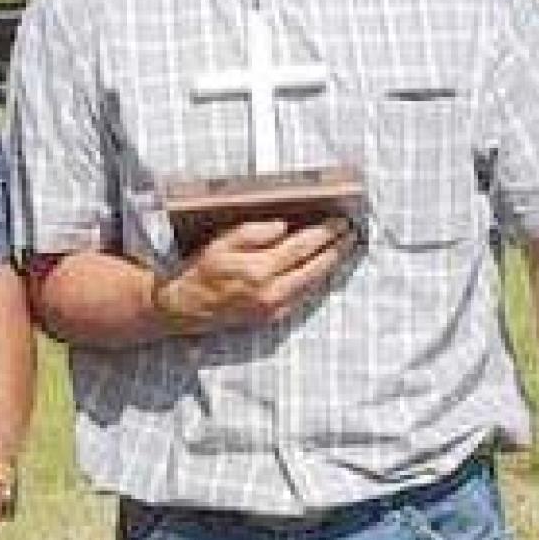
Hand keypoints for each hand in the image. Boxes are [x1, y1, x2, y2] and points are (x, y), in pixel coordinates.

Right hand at [153, 216, 356, 334]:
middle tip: (352, 234)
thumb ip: (253, 232)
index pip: (302, 247)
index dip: (324, 234)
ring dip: (331, 265)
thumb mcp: (221, 243)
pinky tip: (323, 271)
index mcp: (260, 269)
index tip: (340, 222)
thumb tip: (283, 227)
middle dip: (336, 249)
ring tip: (346, 250)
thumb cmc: (201, 271)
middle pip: (315, 267)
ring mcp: (274, 307)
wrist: (186, 307)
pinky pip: (303, 297)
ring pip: (313, 284)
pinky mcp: (272, 317)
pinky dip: (317, 281)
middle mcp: (272, 291)